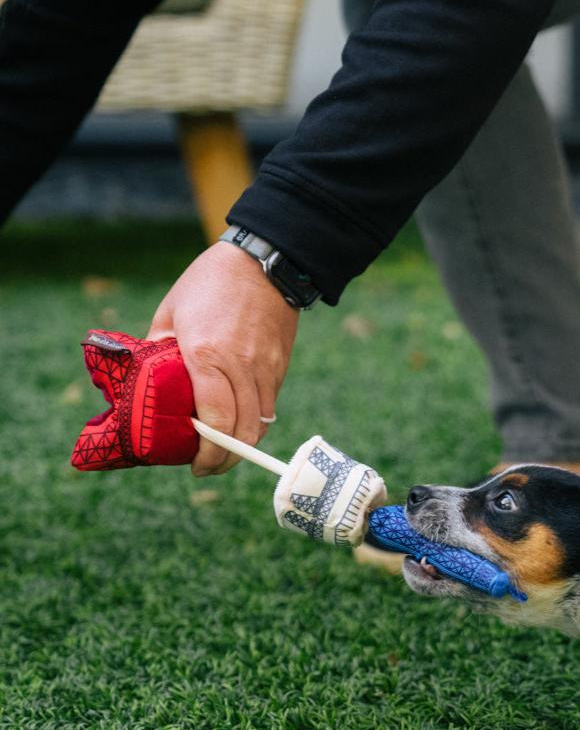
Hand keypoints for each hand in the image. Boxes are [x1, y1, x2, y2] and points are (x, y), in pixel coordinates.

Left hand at [147, 241, 298, 475]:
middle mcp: (241, 366)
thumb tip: (148, 382)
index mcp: (206, 355)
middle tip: (208, 466)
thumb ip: (159, 351)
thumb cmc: (209, 283)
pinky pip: (269, 406)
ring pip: (260, 423)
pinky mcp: (280, 366)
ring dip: (243, 444)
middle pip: (242, 431)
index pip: (215, 420)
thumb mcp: (171, 312)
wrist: (265, 262)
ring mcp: (265, 368)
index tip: (195, 465)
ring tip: (224, 451)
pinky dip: (255, 422)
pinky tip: (240, 424)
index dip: (208, 452)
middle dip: (226, 459)